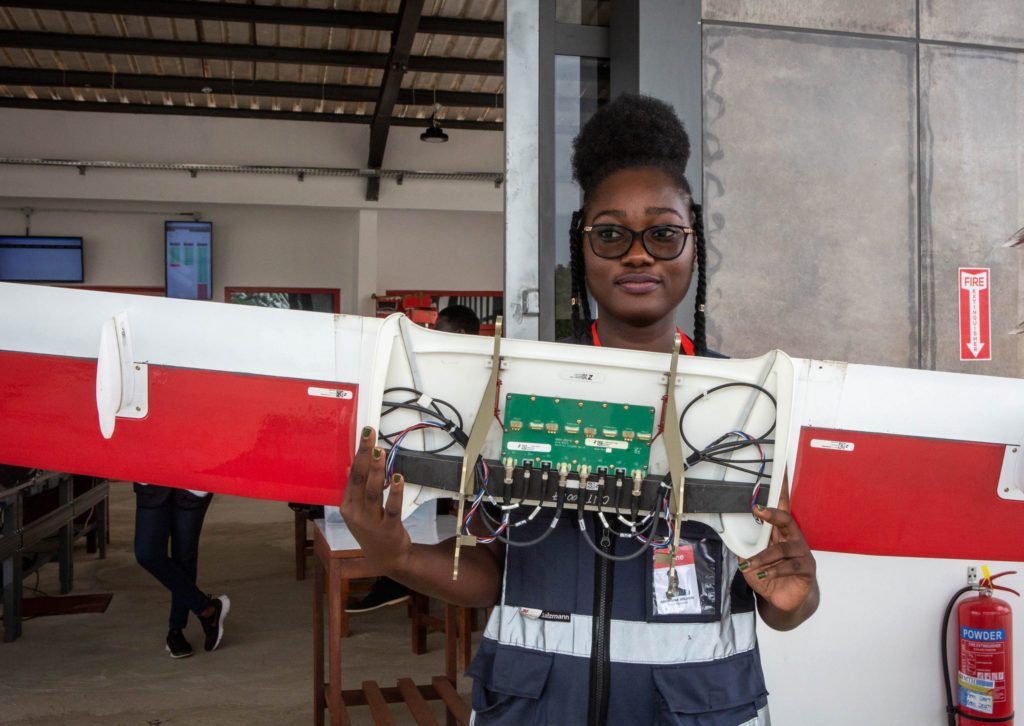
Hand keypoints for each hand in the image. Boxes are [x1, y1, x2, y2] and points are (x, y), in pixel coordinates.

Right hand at [338, 426, 410, 574]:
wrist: (387, 559)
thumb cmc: (372, 530)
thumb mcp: (358, 511)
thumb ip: (355, 489)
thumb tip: (350, 465)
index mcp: (347, 506)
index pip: (352, 475)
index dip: (359, 454)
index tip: (365, 435)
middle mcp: (356, 513)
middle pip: (360, 480)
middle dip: (365, 456)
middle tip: (370, 436)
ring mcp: (371, 522)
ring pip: (374, 492)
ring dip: (378, 470)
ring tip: (381, 452)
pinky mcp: (389, 529)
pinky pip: (392, 508)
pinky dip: (396, 492)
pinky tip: (399, 477)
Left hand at [738, 477, 818, 629]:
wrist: (782, 600)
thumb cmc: (769, 575)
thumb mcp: (752, 560)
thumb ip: (747, 547)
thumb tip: (732, 535)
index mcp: (781, 532)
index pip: (783, 506)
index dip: (782, 489)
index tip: (779, 470)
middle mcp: (794, 538)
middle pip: (786, 520)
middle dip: (773, 513)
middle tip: (758, 510)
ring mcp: (802, 553)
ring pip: (781, 549)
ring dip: (762, 557)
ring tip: (749, 565)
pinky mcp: (807, 569)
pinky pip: (789, 566)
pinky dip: (773, 570)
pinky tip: (763, 573)